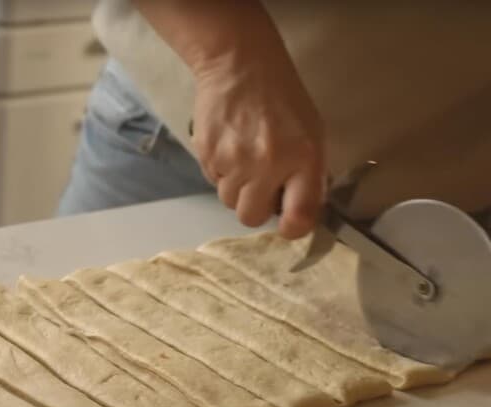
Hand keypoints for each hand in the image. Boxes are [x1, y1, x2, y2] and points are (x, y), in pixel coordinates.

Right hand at [191, 49, 325, 238]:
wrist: (239, 66)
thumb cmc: (282, 99)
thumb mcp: (312, 133)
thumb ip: (308, 175)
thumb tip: (298, 210)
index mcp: (302, 159)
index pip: (297, 217)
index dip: (292, 228)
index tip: (288, 224)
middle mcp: (266, 165)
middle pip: (251, 216)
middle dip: (257, 206)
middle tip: (263, 184)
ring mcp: (232, 161)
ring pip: (229, 201)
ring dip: (237, 188)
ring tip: (244, 159)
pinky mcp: (206, 155)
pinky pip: (212, 181)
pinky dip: (221, 172)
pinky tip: (229, 147)